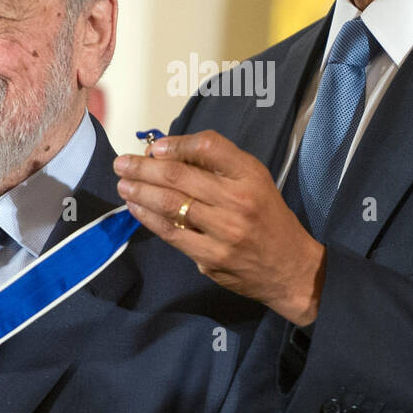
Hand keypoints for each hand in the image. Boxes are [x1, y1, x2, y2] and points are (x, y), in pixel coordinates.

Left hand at [113, 130, 324, 324]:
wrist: (290, 268)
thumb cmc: (267, 217)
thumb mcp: (255, 181)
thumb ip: (218, 167)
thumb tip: (169, 155)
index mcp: (250, 175)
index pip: (208, 148)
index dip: (176, 144)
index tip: (156, 147)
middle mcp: (238, 201)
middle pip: (179, 176)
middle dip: (144, 167)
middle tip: (122, 163)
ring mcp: (224, 232)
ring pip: (170, 205)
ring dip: (140, 191)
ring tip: (123, 184)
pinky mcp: (211, 258)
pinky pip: (172, 233)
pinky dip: (148, 218)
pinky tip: (136, 208)